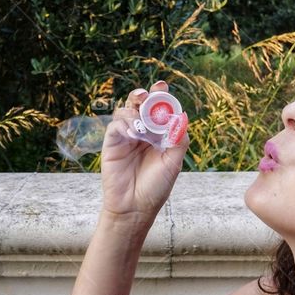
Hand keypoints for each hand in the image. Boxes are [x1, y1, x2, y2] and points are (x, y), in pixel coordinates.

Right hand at [99, 80, 189, 221]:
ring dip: (133, 110)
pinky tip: (132, 133)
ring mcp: (126, 137)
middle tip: (147, 94)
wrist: (135, 207)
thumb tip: (182, 116)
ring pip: (125, 111)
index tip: (162, 87)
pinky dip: (123, 124)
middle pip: (140, 105)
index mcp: (159, 135)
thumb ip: (178, 140)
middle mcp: (142, 133)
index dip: (161, 97)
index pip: (159, 110)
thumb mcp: (173, 163)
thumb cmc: (155, 187)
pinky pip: (115, 125)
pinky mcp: (112, 143)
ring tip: (140, 123)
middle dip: (144, 96)